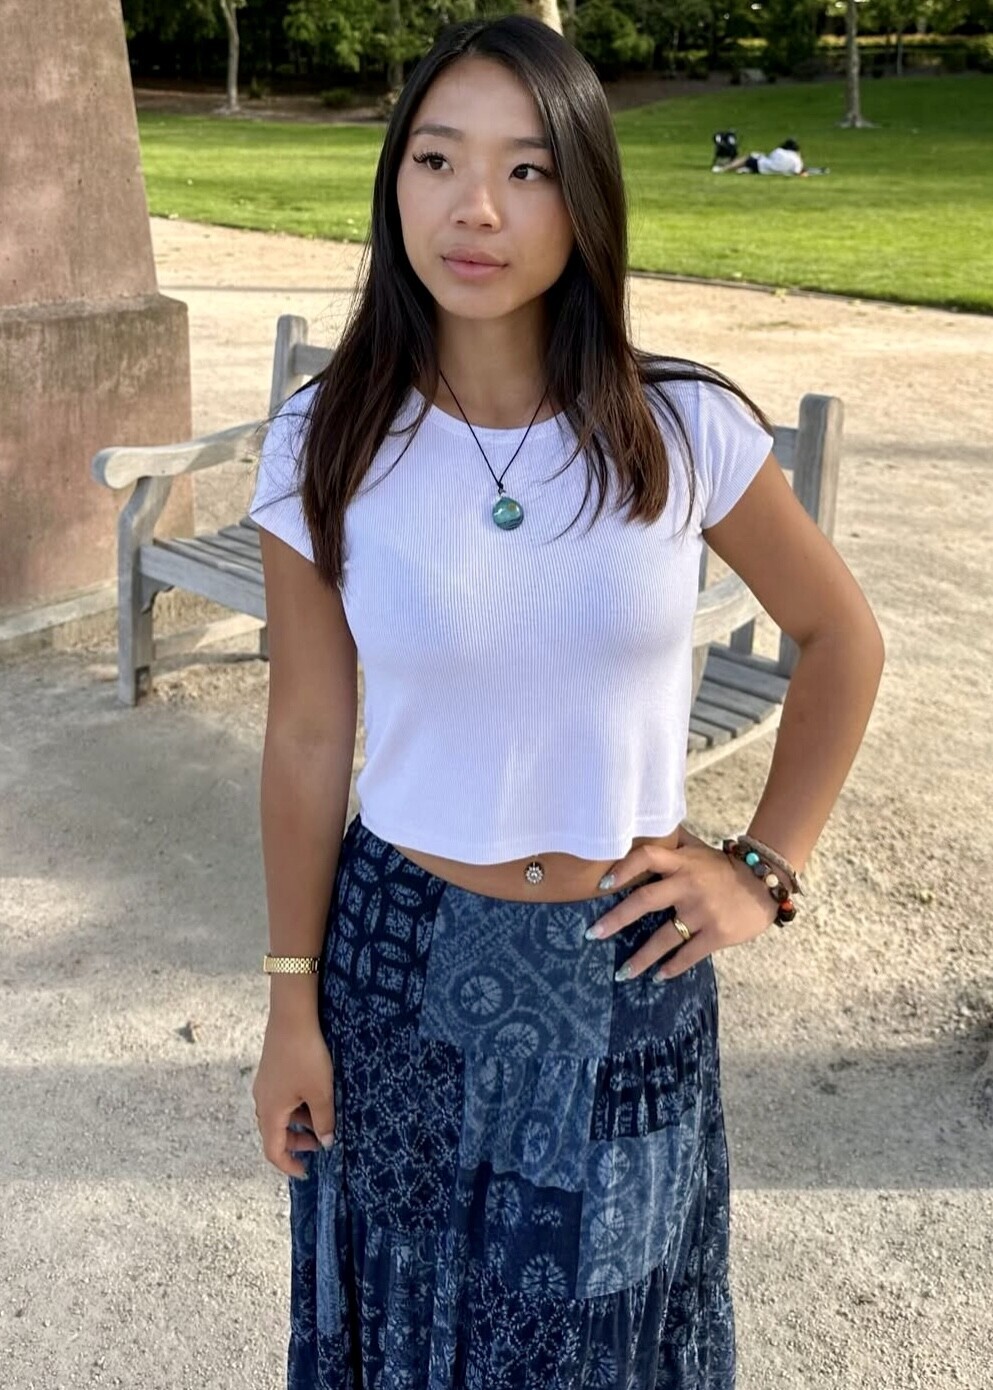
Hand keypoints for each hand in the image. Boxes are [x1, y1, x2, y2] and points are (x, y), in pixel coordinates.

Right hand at [252, 1008, 335, 1177]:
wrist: (292, 1016)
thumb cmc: (306, 1056)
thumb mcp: (321, 1092)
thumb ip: (324, 1121)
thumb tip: (326, 1142)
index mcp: (271, 1112)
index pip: (273, 1150)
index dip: (288, 1165)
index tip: (305, 1172)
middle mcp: (262, 1100)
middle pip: (275, 1133)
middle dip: (297, 1142)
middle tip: (321, 1142)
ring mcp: (265, 1084)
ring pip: (279, 1114)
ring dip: (298, 1122)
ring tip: (323, 1115)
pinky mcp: (271, 1070)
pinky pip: (281, 1098)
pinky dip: (296, 1105)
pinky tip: (315, 1094)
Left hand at [589, 827, 777, 982]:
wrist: (765, 883)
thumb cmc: (724, 868)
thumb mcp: (698, 851)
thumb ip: (673, 847)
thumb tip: (641, 832)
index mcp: (682, 863)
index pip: (647, 857)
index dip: (624, 868)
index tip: (602, 884)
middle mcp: (689, 885)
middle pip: (645, 901)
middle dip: (616, 919)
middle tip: (592, 934)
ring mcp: (703, 911)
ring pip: (665, 937)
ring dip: (641, 958)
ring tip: (622, 973)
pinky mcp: (717, 933)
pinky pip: (689, 954)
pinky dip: (672, 967)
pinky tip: (658, 977)